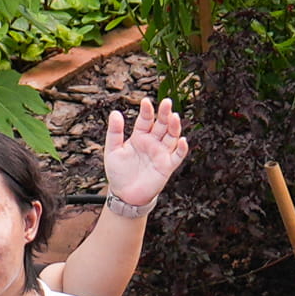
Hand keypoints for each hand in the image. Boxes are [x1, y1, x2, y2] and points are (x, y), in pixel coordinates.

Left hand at [101, 96, 189, 212]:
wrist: (124, 194)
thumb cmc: (118, 172)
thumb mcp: (112, 150)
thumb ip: (115, 132)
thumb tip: (115, 113)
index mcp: (139, 136)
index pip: (145, 120)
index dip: (147, 111)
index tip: (146, 101)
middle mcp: (152, 142)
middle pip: (161, 125)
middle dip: (164, 114)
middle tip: (167, 102)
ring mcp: (161, 153)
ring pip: (171, 137)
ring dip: (174, 127)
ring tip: (174, 117)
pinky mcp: (167, 166)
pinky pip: (177, 156)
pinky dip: (181, 148)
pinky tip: (182, 140)